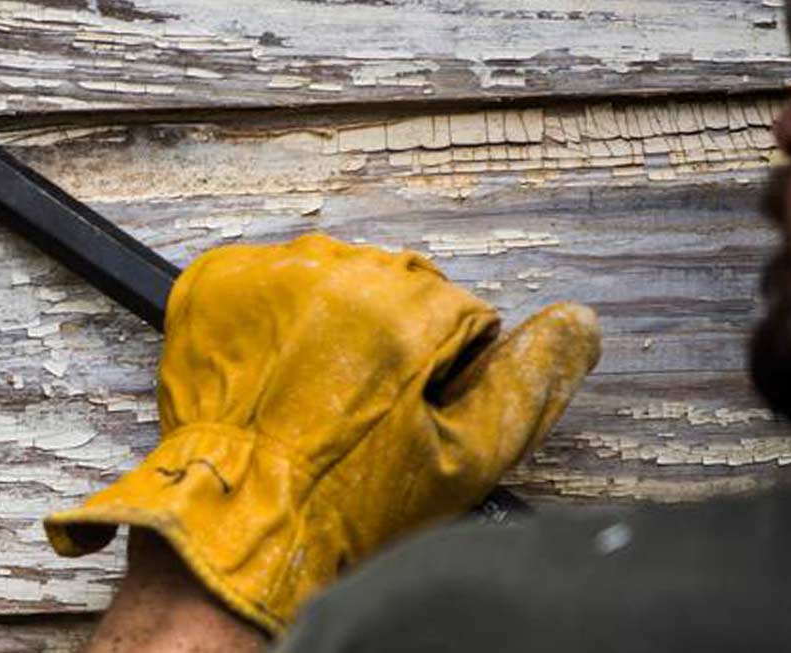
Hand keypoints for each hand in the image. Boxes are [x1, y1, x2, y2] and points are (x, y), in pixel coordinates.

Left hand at [48, 234, 601, 633]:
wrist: (238, 518)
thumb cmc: (342, 500)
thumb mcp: (465, 456)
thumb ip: (527, 381)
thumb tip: (577, 323)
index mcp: (406, 305)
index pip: (460, 311)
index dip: (444, 370)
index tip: (410, 412)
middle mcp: (334, 271)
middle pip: (395, 286)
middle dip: (388, 339)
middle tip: (358, 411)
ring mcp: (267, 274)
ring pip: (331, 279)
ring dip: (328, 323)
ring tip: (309, 395)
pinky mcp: (213, 283)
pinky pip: (267, 282)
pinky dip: (272, 319)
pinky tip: (269, 374)